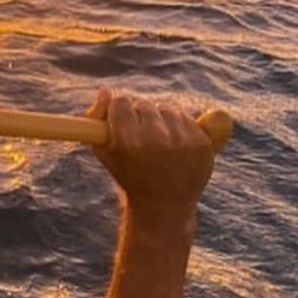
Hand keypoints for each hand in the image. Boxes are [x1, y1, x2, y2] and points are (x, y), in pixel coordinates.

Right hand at [87, 88, 215, 225]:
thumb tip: (105, 92)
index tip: (120, 121)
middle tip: (141, 138)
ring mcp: (183, 140)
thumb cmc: (128, 175)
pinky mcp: (202, 143)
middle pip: (144, 104)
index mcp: (129, 141)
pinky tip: (175, 146)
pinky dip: (180, 127)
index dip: (118, 110)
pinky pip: (187, 118)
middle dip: (140, 117)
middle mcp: (157, 139)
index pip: (121, 102)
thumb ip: (95, 119)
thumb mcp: (104, 151)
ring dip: (161, 121)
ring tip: (159, 143)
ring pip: (167, 109)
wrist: (164, 204)